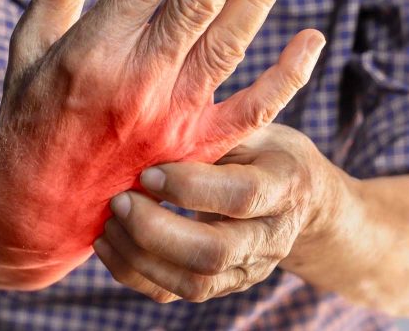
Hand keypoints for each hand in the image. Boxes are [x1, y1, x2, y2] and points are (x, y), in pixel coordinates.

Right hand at [0, 0, 324, 288]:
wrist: (40, 212)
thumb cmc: (28, 124)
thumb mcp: (26, 52)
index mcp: (93, 48)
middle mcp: (138, 79)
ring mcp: (172, 117)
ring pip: (227, 44)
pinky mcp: (195, 149)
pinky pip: (251, 112)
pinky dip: (286, 78)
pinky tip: (312, 40)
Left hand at [94, 123, 333, 301]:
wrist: (299, 198)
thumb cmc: (264, 150)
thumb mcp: (252, 129)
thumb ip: (216, 129)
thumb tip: (156, 114)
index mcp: (284, 186)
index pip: (242, 196)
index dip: (191, 187)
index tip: (148, 171)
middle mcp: (271, 237)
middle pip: (214, 252)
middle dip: (156, 230)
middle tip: (120, 201)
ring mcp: (248, 269)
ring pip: (193, 283)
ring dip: (140, 256)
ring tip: (109, 223)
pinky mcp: (223, 285)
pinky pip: (175, 293)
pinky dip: (134, 273)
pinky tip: (109, 244)